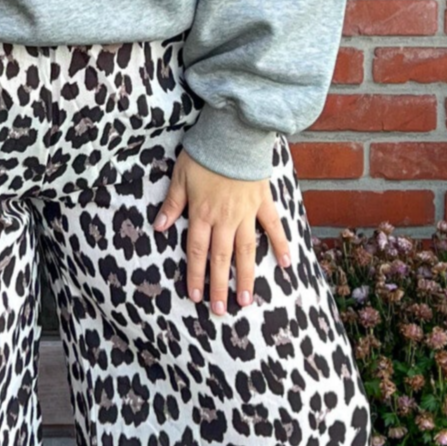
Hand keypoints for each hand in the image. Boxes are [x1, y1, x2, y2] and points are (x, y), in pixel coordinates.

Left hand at [152, 148, 293, 317]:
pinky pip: (273, 227)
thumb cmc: (204, 154)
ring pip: (246, 250)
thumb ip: (172, 204)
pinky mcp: (263, 202)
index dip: (195, 275)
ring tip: (247, 300)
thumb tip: (160, 227)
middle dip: (219, 286)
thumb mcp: (180, 176)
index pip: (197, 251)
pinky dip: (281, 245)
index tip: (195, 297)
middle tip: (221, 310)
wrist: (234, 135)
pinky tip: (286, 264)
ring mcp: (246, 213)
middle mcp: (225, 219)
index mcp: (202, 214)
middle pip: (220, 258)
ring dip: (246, 276)